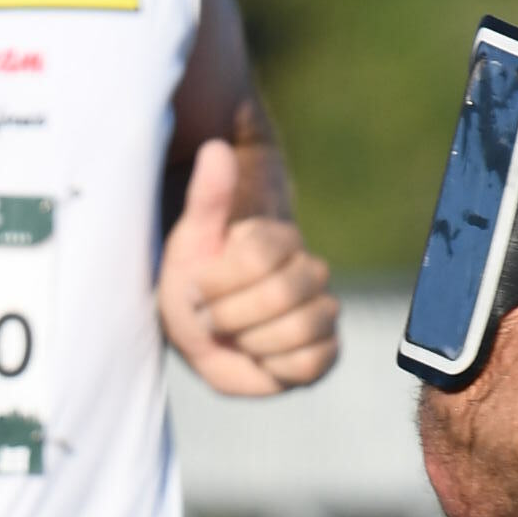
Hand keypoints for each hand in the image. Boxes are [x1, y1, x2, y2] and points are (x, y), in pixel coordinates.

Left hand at [157, 137, 338, 394]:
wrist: (203, 336)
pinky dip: (274, 368)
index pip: (258, 255)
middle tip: (210, 319)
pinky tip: (258, 359)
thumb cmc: (195, 285)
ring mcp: (322, 311)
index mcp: (280, 240)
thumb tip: (215, 148)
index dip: (216, 282)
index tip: (196, 290)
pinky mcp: (326, 351)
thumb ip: (208, 198)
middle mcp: (310, 271)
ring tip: (233, 338)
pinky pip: (309, 364)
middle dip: (229, 315)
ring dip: (249, 341)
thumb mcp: (191, 241)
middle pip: (280, 292)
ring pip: (297, 329)